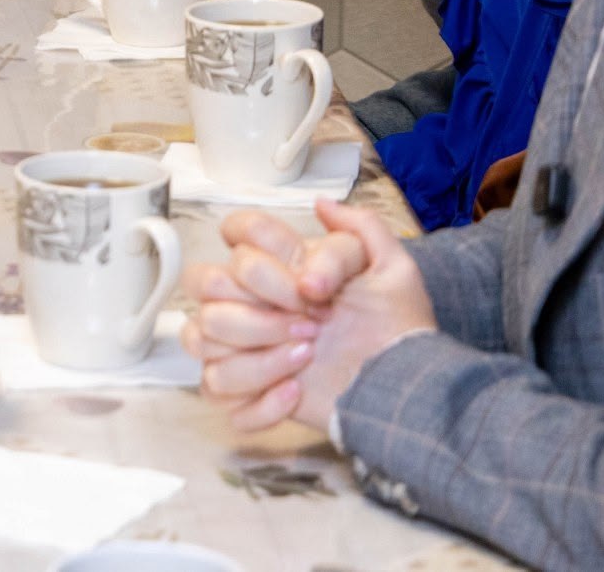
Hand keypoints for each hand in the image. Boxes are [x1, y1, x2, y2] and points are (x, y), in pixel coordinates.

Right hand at [185, 202, 434, 431]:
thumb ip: (362, 227)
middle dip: (258, 310)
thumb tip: (320, 205)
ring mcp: (240, 346)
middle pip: (204, 282)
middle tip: (310, 325)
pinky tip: (295, 392)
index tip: (312, 286)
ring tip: (307, 358)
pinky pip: (216, 389)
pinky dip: (258, 398)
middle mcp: (249, 299)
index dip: (267, 260)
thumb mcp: (393, 270)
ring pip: (202, 338)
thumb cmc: (396, 329)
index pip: (236, 232)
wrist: (401, 387)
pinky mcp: (243, 392)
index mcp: (278, 265)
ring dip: (259, 354)